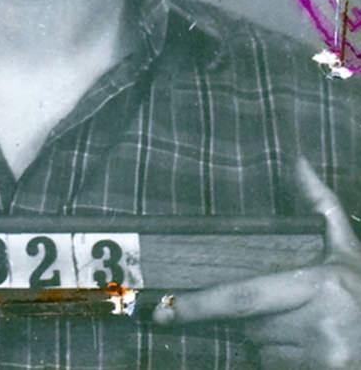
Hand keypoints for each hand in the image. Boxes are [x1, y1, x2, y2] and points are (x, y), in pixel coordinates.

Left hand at [152, 157, 360, 368]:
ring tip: (303, 331)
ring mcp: (323, 359)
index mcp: (319, 286)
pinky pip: (274, 369)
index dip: (202, 305)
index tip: (167, 310)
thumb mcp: (347, 249)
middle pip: (250, 327)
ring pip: (261, 352)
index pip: (245, 297)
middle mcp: (320, 326)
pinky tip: (306, 350)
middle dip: (251, 319)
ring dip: (268, 343)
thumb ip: (321, 205)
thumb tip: (298, 161)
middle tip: (281, 311)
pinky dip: (281, 360)